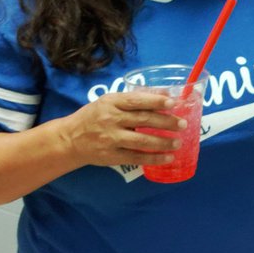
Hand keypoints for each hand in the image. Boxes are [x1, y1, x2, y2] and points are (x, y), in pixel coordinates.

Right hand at [62, 90, 185, 168]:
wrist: (71, 138)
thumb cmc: (94, 116)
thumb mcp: (110, 101)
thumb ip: (135, 99)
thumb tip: (164, 94)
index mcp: (111, 102)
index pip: (136, 100)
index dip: (156, 101)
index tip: (173, 103)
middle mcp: (111, 119)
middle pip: (143, 120)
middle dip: (165, 122)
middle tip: (182, 124)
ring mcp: (111, 139)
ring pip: (141, 141)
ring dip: (162, 142)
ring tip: (177, 142)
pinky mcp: (111, 156)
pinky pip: (136, 158)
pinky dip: (153, 158)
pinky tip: (167, 158)